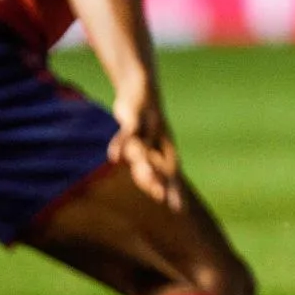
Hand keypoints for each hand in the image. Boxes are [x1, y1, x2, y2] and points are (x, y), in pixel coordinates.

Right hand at [110, 81, 181, 209]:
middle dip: (162, 181)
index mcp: (165, 146)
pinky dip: (120, 144)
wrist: (141, 85)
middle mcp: (160, 139)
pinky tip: (114, 158)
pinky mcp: (134, 115)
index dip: (175, 189)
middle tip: (163, 199)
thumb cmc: (144, 118)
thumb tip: (148, 184)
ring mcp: (148, 127)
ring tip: (149, 185)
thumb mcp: (146, 139)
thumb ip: (145, 161)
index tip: (180, 210)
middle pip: (161, 163)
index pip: (171, 172)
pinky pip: (126, 133)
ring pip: (145, 151)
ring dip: (145, 167)